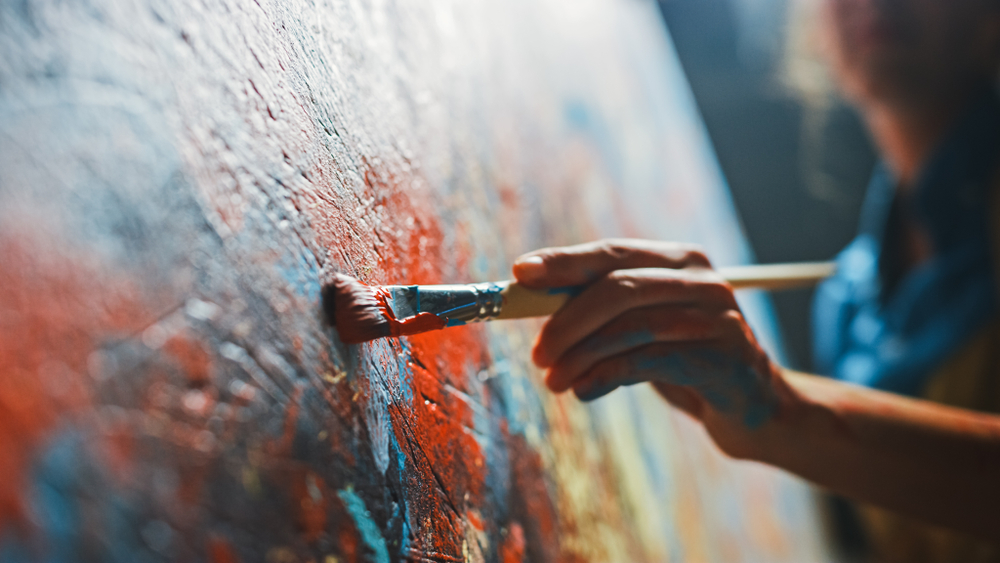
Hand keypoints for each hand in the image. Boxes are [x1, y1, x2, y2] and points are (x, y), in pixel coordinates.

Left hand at [513, 239, 797, 457]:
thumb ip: (600, 310)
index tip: (520, 274)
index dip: (564, 262)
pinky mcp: (724, 358)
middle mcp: (701, 279)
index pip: (612, 252)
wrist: (754, 407)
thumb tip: (529, 298)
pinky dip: (607, 376)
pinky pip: (649, 360)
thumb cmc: (684, 360)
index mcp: (679, 260)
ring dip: (581, 355)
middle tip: (537, 354)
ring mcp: (717, 317)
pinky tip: (584, 390)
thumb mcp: (643, 327)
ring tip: (554, 380)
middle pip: (618, 287)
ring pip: (630, 326)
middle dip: (567, 320)